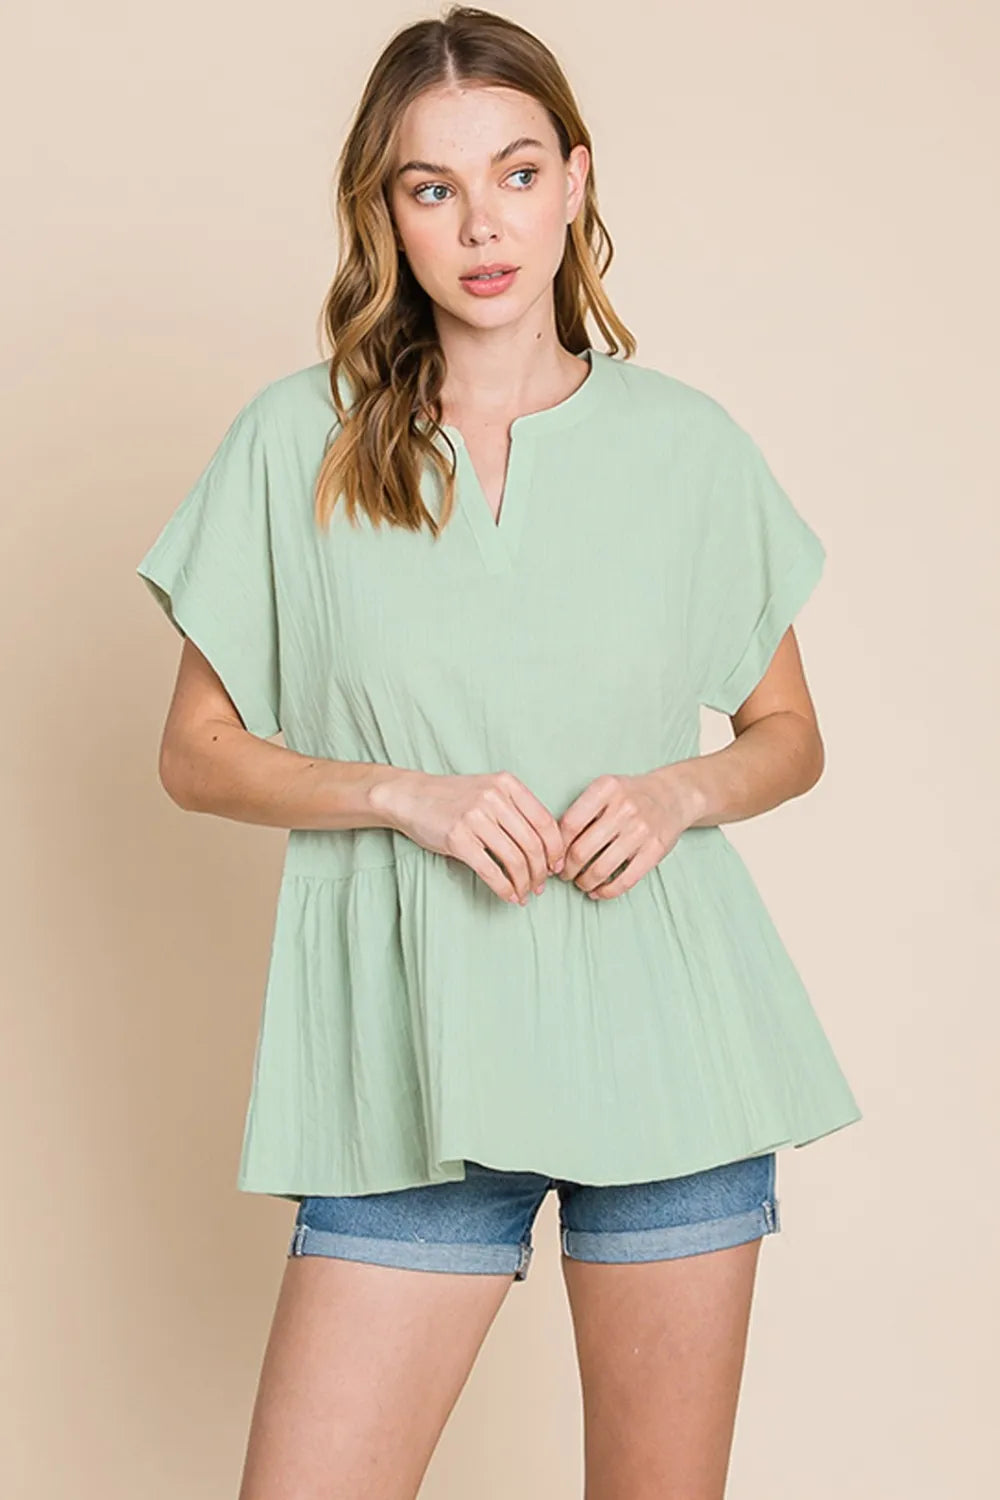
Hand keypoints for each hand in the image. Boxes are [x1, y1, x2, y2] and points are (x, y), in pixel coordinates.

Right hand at [377, 769, 565, 905]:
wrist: (411, 796)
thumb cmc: (454, 798)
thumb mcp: (490, 791)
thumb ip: (516, 811)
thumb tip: (547, 850)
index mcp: (508, 784)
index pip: (545, 822)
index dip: (555, 849)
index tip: (556, 866)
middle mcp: (494, 798)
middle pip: (532, 844)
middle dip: (541, 871)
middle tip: (540, 886)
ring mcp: (475, 817)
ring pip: (514, 860)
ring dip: (524, 883)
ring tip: (524, 894)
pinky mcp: (458, 838)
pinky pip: (491, 870)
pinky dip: (504, 888)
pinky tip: (509, 896)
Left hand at [556, 770, 690, 899]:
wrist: (672, 796)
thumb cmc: (629, 796)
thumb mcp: (604, 790)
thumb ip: (580, 812)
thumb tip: (553, 851)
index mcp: (606, 788)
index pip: (569, 824)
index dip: (556, 847)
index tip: (552, 859)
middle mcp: (624, 807)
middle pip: (582, 850)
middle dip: (567, 870)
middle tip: (564, 875)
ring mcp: (642, 830)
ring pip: (601, 868)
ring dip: (584, 883)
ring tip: (581, 883)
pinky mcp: (656, 850)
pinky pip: (626, 879)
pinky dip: (607, 891)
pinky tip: (598, 892)